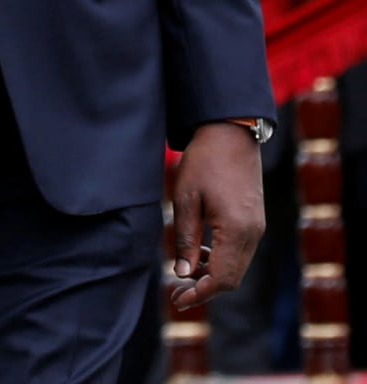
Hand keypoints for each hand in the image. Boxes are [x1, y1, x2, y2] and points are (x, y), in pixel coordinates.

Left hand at [169, 121, 264, 310]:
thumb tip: (183, 274)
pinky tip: (201, 253)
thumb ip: (186, 239)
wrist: (230, 135)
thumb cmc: (203, 163)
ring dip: (213, 275)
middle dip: (206, 289)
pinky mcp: (255, 221)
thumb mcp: (185, 199)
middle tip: (177, 294)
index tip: (177, 300)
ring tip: (185, 271)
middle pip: (233, 278)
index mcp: (237, 230)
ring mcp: (258, 227)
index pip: (222, 278)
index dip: (200, 294)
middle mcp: (253, 233)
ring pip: (238, 267)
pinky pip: (241, 252)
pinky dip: (222, 260)